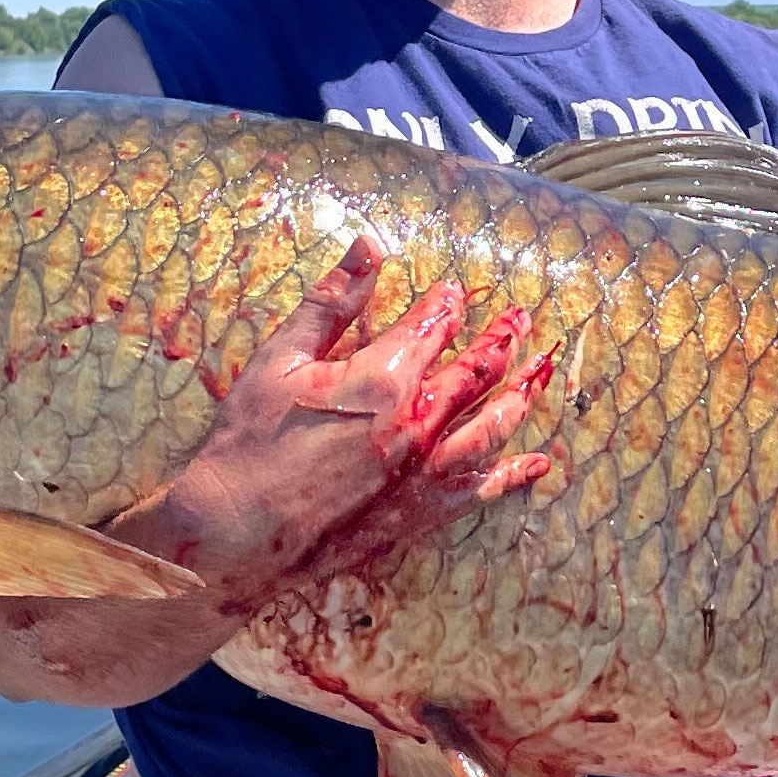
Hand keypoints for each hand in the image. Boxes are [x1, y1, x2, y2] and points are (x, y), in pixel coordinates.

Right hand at [131, 238, 551, 608]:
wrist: (236, 533)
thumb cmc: (251, 440)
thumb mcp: (281, 358)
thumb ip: (332, 300)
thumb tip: (369, 243)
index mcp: (386, 378)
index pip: (433, 326)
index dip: (447, 304)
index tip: (454, 291)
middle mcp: (419, 424)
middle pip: (477, 372)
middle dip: (500, 340)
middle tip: (519, 318)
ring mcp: (425, 472)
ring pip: (493, 425)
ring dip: (521, 394)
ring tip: (541, 372)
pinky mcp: (421, 513)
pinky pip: (483, 491)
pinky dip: (514, 476)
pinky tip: (539, 465)